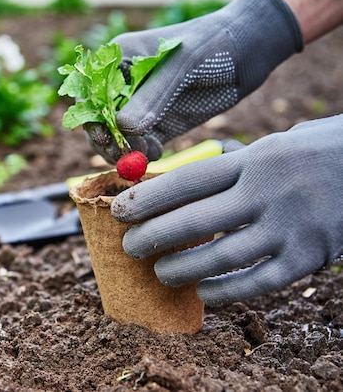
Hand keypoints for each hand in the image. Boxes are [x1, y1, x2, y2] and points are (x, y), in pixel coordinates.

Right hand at [87, 0, 303, 162]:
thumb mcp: (182, 65)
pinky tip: (157, 153)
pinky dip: (142, 154)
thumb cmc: (213, 44)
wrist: (248, 52)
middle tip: (123, 156)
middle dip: (107, 139)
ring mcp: (139, 106)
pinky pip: (139, 145)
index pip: (90, 92)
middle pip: (98, 119)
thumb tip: (124, 128)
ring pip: (117, 137)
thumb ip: (153, 96)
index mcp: (117, 59)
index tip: (105, 136)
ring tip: (146, 154)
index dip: (91, 116)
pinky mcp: (156, 124)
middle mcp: (122, 84)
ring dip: (125, 151)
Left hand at [110, 115, 342, 305]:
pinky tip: (204, 294)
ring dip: (184, 269)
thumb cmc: (320, 153)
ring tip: (161, 273)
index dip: (148, 199)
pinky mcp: (310, 257)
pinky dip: (227, 291)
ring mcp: (291, 227)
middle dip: (154, 237)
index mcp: (255, 160)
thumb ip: (235, 164)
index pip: (189, 181)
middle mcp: (268, 192)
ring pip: (223, 256)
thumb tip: (185, 179)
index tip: (119, 212)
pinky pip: (260, 281)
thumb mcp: (277, 145)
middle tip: (129, 248)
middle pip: (196, 220)